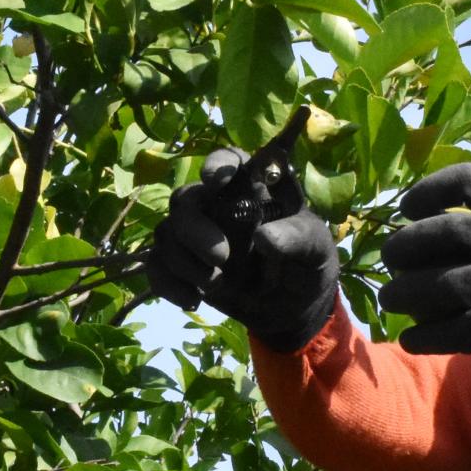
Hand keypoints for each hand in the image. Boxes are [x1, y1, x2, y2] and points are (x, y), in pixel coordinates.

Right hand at [144, 150, 341, 351]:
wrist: (292, 309)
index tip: (216, 181)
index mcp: (252, 188)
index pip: (228, 160)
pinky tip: (193, 301)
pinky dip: (168, 284)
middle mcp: (218, 205)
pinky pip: (155, 265)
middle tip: (221, 258)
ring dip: (185, 264)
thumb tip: (264, 238)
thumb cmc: (306, 264)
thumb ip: (296, 238)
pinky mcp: (183, 265)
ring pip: (166, 233)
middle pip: (185, 200)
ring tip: (217, 286)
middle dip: (194, 230)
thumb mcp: (315, 249)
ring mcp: (196, 235)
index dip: (217, 164)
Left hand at [379, 162, 470, 411]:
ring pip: (443, 284)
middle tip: (388, 260)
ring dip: (405, 294)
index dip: (429, 190)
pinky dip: (425, 336)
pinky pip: (455, 329)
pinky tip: (410, 340)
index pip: (468, 179)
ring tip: (390, 300)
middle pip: (446, 232)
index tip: (405, 209)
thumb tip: (411, 232)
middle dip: (404, 246)